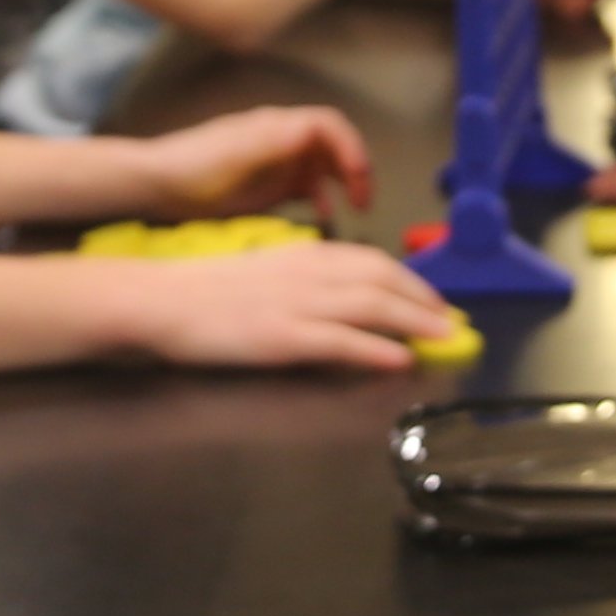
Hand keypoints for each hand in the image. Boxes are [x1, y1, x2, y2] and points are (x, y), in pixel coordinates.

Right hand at [130, 239, 451, 373]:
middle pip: (383, 280)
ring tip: (445, 338)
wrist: (161, 299)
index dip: (411, 281)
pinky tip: (400, 359)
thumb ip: (305, 280)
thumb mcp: (265, 272)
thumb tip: (342, 295)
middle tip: (454, 322)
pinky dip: (375, 349)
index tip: (435, 300)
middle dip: (425, 301)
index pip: (373, 261)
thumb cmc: (206, 290)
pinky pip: (340, 342)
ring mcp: (297, 306)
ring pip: (371, 307)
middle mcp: (309, 274)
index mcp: (305, 255)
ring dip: (415, 322)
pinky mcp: (283, 337)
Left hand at [131, 101, 374, 221]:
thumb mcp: (233, 157)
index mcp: (277, 127)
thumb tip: (311, 129)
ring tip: (354, 209)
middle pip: (333, 145)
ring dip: (342, 184)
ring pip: (323, 167)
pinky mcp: (267, 185)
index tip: (358, 178)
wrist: (154, 183)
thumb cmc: (193, 168)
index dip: (351, 148)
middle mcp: (281, 140)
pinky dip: (321, 200)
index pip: (330, 126)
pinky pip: (305, 187)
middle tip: (363, 200)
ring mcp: (275, 162)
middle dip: (354, 168)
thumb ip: (273, 141)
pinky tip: (322, 219)